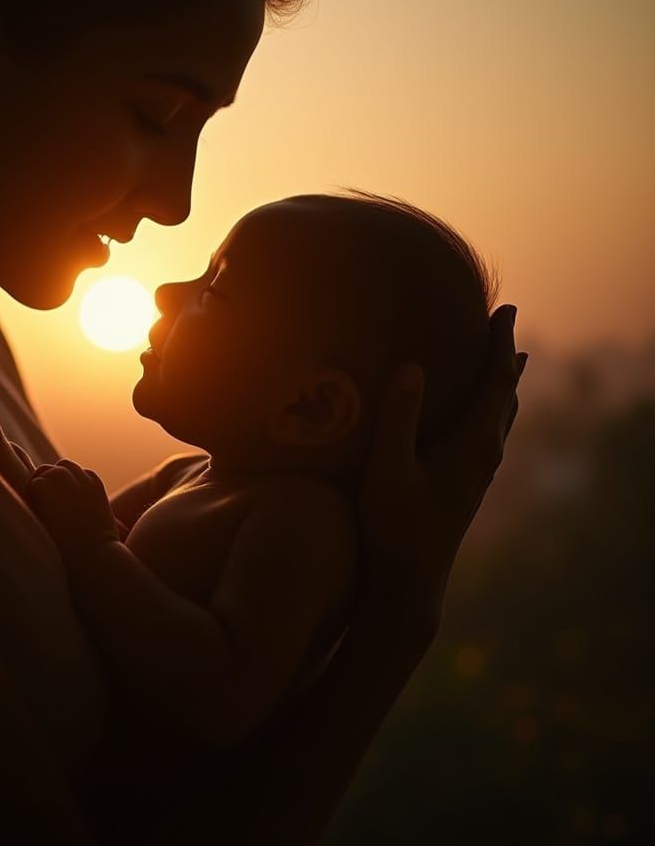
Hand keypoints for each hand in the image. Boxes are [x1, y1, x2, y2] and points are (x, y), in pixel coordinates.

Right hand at [24, 460, 118, 562]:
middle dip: (47, 481)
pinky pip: (84, 472)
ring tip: (64, 493)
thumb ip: (36, 503)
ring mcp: (79, 477)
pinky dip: (81, 479)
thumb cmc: (58, 547)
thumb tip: (35, 489)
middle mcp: (58, 477)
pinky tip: (80, 494)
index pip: (32, 481)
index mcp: (38, 487)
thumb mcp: (37, 522)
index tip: (37, 506)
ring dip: (63, 475)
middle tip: (50, 500)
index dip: (34, 494)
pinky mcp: (95, 482)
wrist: (90, 555)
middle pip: (47, 470)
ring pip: (66, 466)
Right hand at [357, 304, 526, 630]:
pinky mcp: (466, 488)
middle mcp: (484, 455)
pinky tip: (477, 421)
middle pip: (506, 396)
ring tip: (507, 365)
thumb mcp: (387, 466)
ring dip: (502, 386)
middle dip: (506, 359)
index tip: (505, 309)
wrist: (408, 585)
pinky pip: (489, 435)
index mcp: (474, 444)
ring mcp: (478, 475)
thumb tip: (412, 364)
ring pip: (501, 419)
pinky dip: (490, 411)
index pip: (497, 382)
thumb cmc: (393, 525)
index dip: (501, 344)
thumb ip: (398, 416)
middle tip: (505, 326)